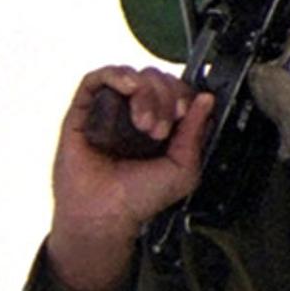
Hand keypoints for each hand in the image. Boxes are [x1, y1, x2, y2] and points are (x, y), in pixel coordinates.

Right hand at [44, 66, 214, 290]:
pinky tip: (128, 89)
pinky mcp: (83, 110)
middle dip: (166, 98)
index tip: (184, 114)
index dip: (184, 95)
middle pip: (157, 79)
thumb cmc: (138, 199)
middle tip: (160, 130)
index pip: (177, 90)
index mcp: (161, 124)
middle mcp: (135, 113)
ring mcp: (110, 110)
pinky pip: (97, 78)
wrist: (103, 216)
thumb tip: (206, 99)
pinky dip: (116, 75)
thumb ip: (196, 134)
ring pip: (133, 76)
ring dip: (146, 93)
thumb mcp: (183, 169)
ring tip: (144, 124)